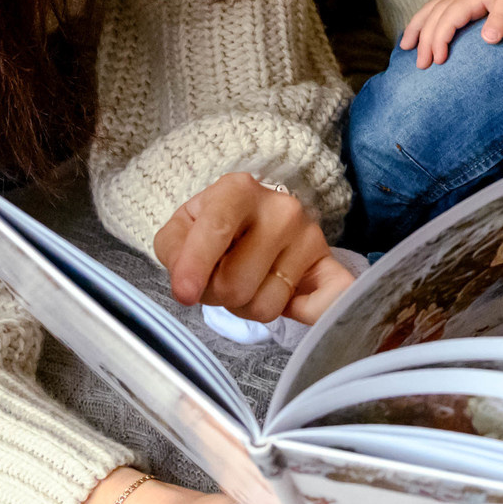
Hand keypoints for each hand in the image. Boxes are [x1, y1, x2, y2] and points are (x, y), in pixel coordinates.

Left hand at [154, 173, 353, 323]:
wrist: (260, 218)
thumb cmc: (217, 226)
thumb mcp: (182, 226)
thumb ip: (173, 249)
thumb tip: (188, 284)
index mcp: (239, 190)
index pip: (216, 230)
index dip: (195, 266)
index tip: (184, 293)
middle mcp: (280, 209)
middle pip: (235, 284)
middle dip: (216, 294)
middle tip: (217, 278)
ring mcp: (309, 237)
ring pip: (264, 306)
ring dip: (245, 307)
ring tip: (246, 282)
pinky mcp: (328, 264)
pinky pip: (329, 299)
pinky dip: (315, 313)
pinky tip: (295, 305)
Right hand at [400, 0, 502, 67]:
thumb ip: (502, 19)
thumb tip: (487, 39)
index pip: (446, 21)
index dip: (440, 41)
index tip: (439, 60)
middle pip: (433, 19)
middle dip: (424, 42)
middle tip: (421, 66)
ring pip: (429, 11)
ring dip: (416, 29)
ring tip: (405, 47)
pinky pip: (434, 8)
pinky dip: (422, 19)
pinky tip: (418, 29)